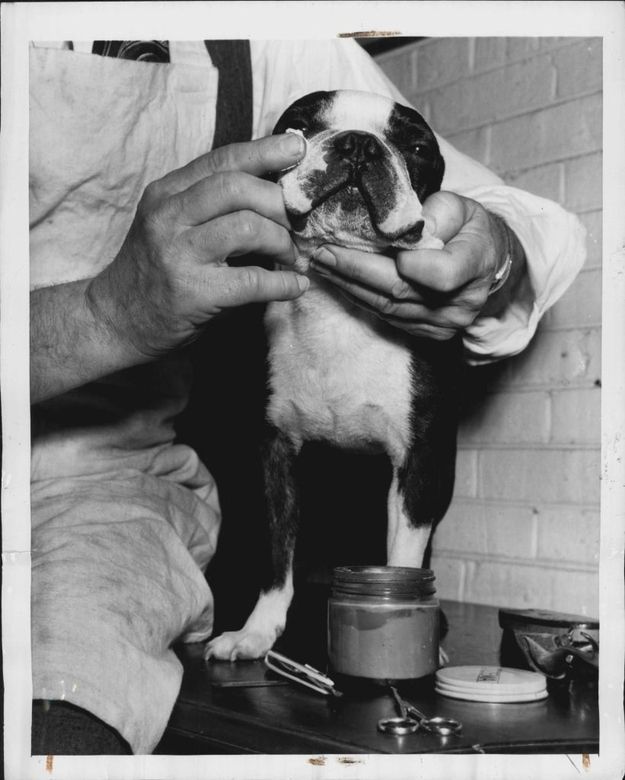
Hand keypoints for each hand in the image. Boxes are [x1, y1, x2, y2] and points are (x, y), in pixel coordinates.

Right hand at [86, 134, 308, 360]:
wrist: (116, 319)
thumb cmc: (155, 271)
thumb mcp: (171, 223)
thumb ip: (209, 204)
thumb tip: (274, 191)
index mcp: (167, 193)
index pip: (222, 161)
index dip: (265, 152)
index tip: (298, 149)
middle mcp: (169, 217)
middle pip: (237, 187)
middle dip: (279, 202)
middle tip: (297, 222)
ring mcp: (179, 254)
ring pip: (248, 228)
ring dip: (282, 242)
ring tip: (291, 256)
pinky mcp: (194, 293)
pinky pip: (253, 281)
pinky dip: (283, 283)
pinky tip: (295, 285)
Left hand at [310, 191, 511, 340]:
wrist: (487, 262)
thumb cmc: (469, 229)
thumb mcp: (460, 207)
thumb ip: (433, 215)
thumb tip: (397, 227)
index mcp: (475, 265)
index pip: (438, 274)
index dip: (402, 262)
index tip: (361, 241)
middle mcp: (460, 303)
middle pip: (399, 291)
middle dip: (354, 270)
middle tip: (320, 253)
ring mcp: (444, 323)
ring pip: (387, 307)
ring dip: (349, 286)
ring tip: (321, 265)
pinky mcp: (428, 332)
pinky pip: (387, 317)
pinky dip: (361, 297)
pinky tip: (341, 281)